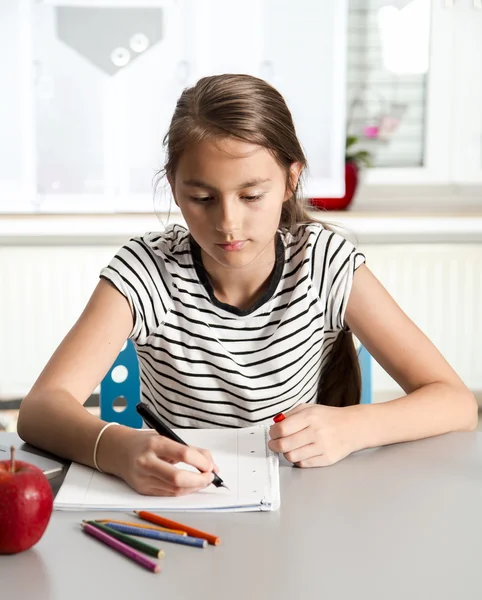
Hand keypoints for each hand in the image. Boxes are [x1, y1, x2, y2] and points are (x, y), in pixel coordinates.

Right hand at [103, 428, 218, 495]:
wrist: (118, 451)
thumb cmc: (146, 443)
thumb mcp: (167, 438)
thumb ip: (191, 450)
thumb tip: (212, 465)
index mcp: (155, 444)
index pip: (183, 454)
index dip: (201, 462)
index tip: (210, 465)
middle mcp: (146, 462)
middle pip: (178, 478)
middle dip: (199, 480)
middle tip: (210, 477)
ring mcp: (143, 478)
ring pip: (175, 490)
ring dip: (194, 487)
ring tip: (203, 480)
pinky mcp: (142, 490)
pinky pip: (168, 494)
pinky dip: (183, 490)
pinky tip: (190, 485)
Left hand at [268, 403, 358, 466]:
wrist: (353, 427)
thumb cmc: (328, 417)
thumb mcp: (308, 408)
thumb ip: (289, 415)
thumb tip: (274, 426)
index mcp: (310, 416)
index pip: (281, 429)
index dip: (272, 433)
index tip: (273, 433)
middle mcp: (316, 432)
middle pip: (284, 445)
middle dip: (274, 445)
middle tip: (274, 443)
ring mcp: (322, 447)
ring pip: (292, 457)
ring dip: (286, 453)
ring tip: (289, 447)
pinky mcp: (327, 459)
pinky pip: (303, 464)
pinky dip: (298, 459)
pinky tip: (301, 452)